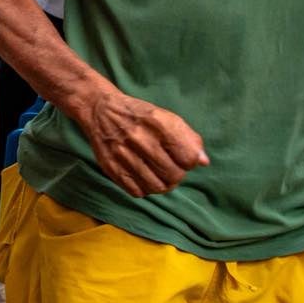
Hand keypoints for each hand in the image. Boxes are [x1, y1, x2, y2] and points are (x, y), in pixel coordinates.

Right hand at [76, 86, 209, 196]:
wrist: (100, 110)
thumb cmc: (140, 115)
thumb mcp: (167, 118)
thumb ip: (188, 139)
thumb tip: (203, 162)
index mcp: (159, 123)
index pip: (188, 158)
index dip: (189, 161)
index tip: (181, 157)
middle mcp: (140, 138)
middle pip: (173, 175)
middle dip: (176, 175)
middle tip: (170, 168)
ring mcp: (123, 154)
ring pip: (156, 187)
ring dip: (162, 185)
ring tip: (158, 175)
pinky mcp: (110, 167)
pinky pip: (137, 192)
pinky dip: (144, 188)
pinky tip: (142, 177)